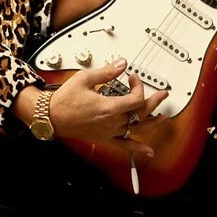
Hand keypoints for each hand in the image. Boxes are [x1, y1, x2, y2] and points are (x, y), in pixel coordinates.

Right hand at [49, 58, 168, 157]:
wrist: (51, 116)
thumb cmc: (64, 100)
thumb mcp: (84, 78)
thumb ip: (106, 71)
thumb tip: (121, 64)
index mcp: (108, 107)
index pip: (135, 98)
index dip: (139, 86)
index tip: (133, 77)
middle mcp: (111, 122)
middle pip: (140, 113)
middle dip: (154, 102)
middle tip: (163, 94)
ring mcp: (109, 131)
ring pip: (137, 129)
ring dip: (153, 122)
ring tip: (164, 118)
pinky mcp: (105, 137)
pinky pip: (125, 145)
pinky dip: (138, 149)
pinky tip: (148, 152)